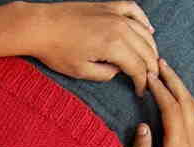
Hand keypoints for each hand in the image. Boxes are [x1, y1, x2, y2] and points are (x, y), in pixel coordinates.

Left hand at [27, 1, 158, 95]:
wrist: (40, 26)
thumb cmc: (56, 50)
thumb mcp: (80, 71)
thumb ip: (105, 74)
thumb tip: (118, 71)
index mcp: (115, 46)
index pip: (137, 67)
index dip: (142, 82)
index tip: (141, 91)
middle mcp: (120, 28)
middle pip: (145, 50)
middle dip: (150, 67)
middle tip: (151, 78)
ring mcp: (116, 14)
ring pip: (144, 31)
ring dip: (151, 47)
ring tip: (152, 60)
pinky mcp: (109, 5)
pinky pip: (134, 11)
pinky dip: (144, 21)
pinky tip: (149, 30)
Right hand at [132, 59, 193, 146]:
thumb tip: (142, 125)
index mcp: (178, 146)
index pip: (172, 109)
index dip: (161, 90)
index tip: (149, 76)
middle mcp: (192, 142)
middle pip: (187, 102)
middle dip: (174, 81)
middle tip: (161, 64)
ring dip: (182, 89)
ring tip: (169, 76)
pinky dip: (188, 103)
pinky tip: (181, 99)